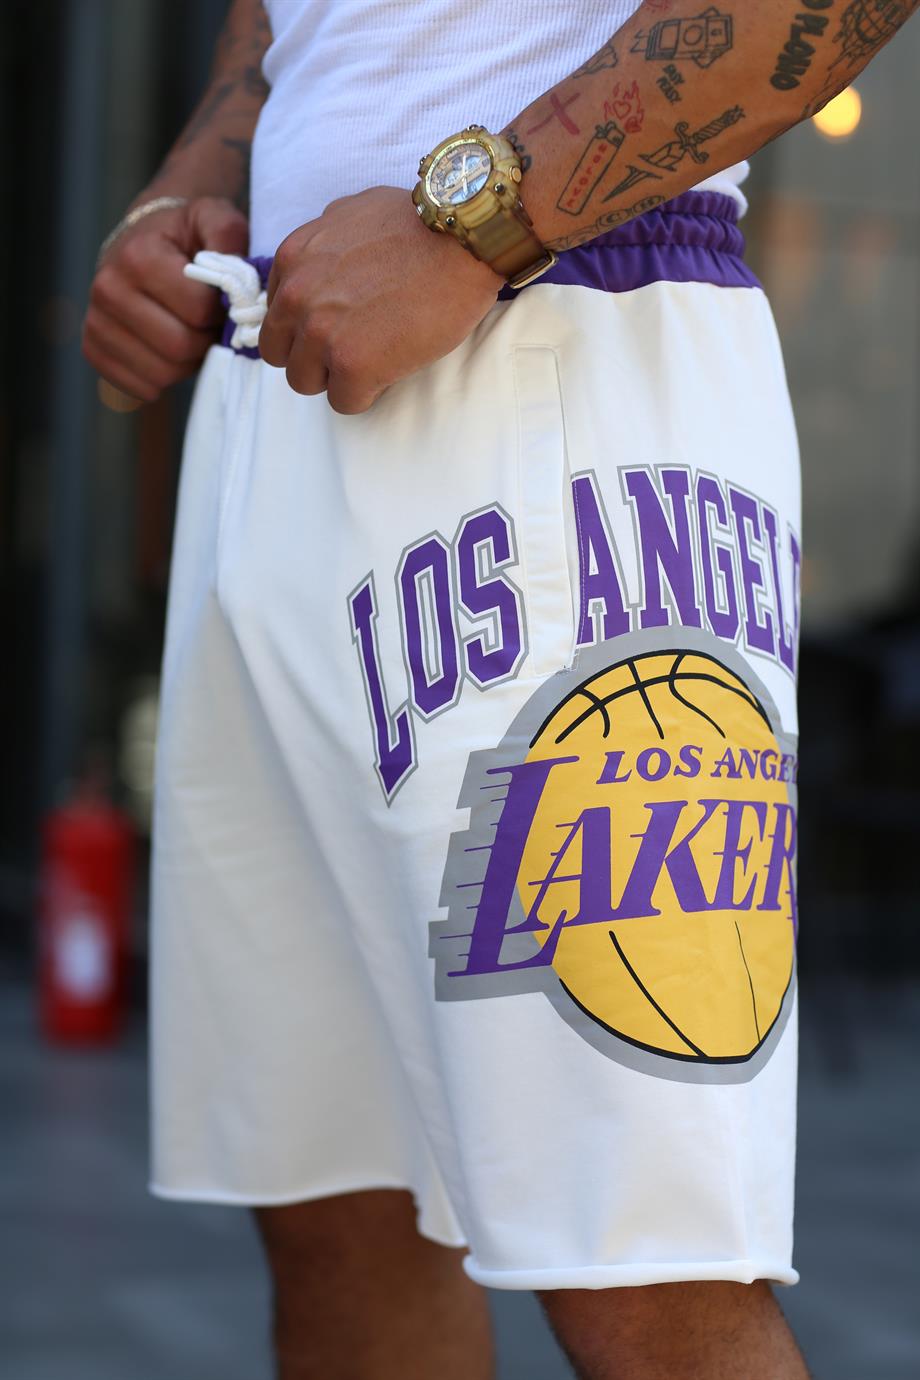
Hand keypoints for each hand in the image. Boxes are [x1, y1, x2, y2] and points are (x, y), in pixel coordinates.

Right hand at [83, 196, 248, 402]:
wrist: (141, 240)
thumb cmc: (184, 236)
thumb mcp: (211, 219)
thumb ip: (229, 237)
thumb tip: (239, 277)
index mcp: (138, 256)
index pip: (198, 311)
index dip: (218, 313)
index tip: (218, 302)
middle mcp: (108, 288)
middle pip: (179, 347)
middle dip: (204, 341)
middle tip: (207, 325)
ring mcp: (95, 321)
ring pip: (161, 373)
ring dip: (186, 363)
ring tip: (187, 334)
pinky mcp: (92, 348)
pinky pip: (139, 386)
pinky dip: (163, 378)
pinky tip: (166, 351)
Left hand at [258, 186, 502, 413]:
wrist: (462, 239)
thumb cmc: (420, 223)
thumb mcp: (352, 212)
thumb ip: (324, 242)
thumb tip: (318, 259)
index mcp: (292, 260)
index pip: (277, 316)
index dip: (306, 326)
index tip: (337, 325)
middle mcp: (297, 297)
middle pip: (280, 355)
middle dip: (311, 356)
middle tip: (352, 349)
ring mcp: (321, 333)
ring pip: (305, 382)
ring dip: (336, 378)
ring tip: (374, 359)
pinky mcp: (352, 364)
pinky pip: (344, 401)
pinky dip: (367, 393)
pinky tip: (392, 369)